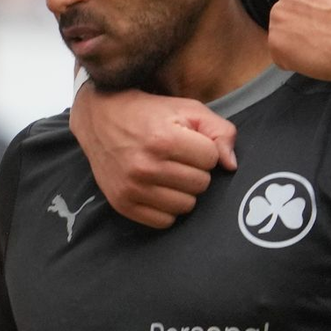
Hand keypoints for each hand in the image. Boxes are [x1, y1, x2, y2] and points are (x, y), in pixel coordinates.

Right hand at [69, 86, 237, 228]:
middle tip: (178, 158)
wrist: (100, 118)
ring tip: (169, 172)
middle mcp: (146, 166)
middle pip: (201, 184)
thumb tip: (231, 165)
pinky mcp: (122, 204)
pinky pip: (164, 221)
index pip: (211, 159)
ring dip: (183, 191)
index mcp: (163, 140)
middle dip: (196, 170)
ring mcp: (132, 188)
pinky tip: (159, 188)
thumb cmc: (149, 113)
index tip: (189, 142)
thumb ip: (220, 131)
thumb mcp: (188, 109)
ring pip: (186, 206)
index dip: (204, 150)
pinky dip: (167, 208)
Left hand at [268, 0, 330, 81]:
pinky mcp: (275, 43)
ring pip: (283, 27)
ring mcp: (279, 15)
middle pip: (290, 3)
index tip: (329, 11)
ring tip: (321, 48)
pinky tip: (315, 61)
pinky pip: (280, 52)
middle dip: (303, 15)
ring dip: (297, 37)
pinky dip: (293, 59)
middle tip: (323, 30)